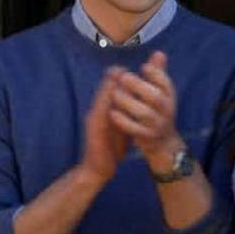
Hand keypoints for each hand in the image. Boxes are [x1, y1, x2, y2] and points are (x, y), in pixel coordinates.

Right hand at [81, 67, 129, 184]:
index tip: (128, 70)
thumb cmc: (112, 148)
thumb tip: (141, 101)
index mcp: (106, 110)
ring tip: (116, 73)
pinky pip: (98, 112)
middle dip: (114, 77)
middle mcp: (98, 111)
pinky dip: (103, 101)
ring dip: (108, 85)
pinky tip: (110, 94)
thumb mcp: (125, 126)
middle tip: (123, 64)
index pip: (112, 90)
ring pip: (101, 98)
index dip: (120, 78)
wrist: (99, 169)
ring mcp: (94, 119)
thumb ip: (130, 113)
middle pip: (105, 90)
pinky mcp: (93, 129)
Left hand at [109, 51, 182, 167]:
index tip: (143, 67)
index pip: (166, 83)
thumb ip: (158, 74)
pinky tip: (113, 112)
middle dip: (139, 86)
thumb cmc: (158, 112)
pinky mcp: (147, 138)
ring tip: (114, 93)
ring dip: (128, 102)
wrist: (163, 144)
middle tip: (123, 77)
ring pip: (144, 114)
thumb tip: (159, 53)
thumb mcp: (160, 93)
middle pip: (156, 98)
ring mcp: (157, 125)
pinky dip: (123, 121)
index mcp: (169, 97)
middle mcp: (166, 111)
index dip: (156, 74)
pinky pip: (135, 130)